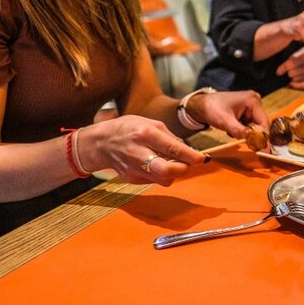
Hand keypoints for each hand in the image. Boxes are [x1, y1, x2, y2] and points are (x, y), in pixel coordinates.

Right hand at [81, 115, 206, 186]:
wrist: (101, 143)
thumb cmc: (128, 128)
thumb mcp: (150, 123)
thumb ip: (170, 137)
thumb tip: (188, 151)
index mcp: (145, 134)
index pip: (173, 149)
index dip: (191, 156)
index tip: (202, 158)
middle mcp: (138, 153)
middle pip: (167, 171)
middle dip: (183, 169)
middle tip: (188, 163)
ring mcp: (133, 169)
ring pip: (164, 180)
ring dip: (174, 173)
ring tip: (172, 162)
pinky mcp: (131, 179)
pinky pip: (154, 181)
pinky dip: (161, 174)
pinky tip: (157, 164)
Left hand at [185, 90, 268, 139]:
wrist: (201, 105)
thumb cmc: (211, 108)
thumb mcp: (225, 121)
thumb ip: (239, 131)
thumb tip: (253, 142)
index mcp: (252, 100)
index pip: (263, 122)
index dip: (263, 137)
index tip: (263, 150)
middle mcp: (254, 102)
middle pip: (260, 125)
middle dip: (252, 135)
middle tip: (244, 143)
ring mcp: (251, 107)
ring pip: (254, 127)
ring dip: (246, 134)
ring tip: (231, 131)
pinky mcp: (246, 112)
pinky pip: (249, 126)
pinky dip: (242, 131)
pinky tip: (231, 129)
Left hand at [276, 46, 303, 88]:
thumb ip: (296, 55)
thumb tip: (285, 65)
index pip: (288, 64)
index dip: (281, 69)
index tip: (278, 72)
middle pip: (290, 73)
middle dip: (290, 72)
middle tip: (294, 70)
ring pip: (294, 79)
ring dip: (294, 78)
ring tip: (299, 74)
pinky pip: (301, 86)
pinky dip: (296, 84)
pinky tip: (295, 82)